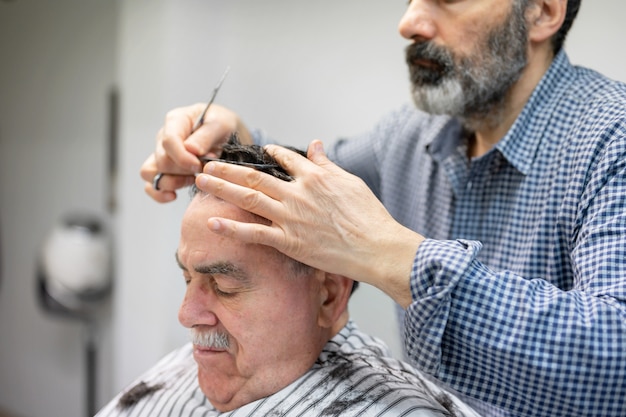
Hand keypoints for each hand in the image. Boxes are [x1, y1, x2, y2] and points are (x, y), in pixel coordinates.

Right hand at [140, 103, 252, 201]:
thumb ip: (206, 136)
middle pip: (162, 161)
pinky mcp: (163, 171)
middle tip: (204, 170)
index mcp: (176, 121)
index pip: (169, 141)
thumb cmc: (223, 126)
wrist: (228, 135)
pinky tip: (174, 196)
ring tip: (192, 180)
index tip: (199, 166)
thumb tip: (190, 149)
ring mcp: (161, 154)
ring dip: (171, 182)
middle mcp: (163, 137)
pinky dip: (159, 194)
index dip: (182, 158)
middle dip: (183, 171)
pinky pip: (151, 186)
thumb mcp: (221, 125)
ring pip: (150, 173)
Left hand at [195, 140, 423, 306]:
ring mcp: (290, 218)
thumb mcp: (350, 182)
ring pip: (248, 198)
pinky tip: (212, 220)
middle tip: (206, 164)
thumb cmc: (368, 215)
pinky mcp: (289, 242)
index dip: (267, 154)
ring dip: (222, 188)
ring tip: (201, 181)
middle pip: (254, 177)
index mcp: (314, 176)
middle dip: (227, 169)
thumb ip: (326, 164)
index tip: (255, 152)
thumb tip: (315, 144)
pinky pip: (254, 233)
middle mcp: (297, 193)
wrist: (376, 247)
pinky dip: (232, 227)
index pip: (284, 159)